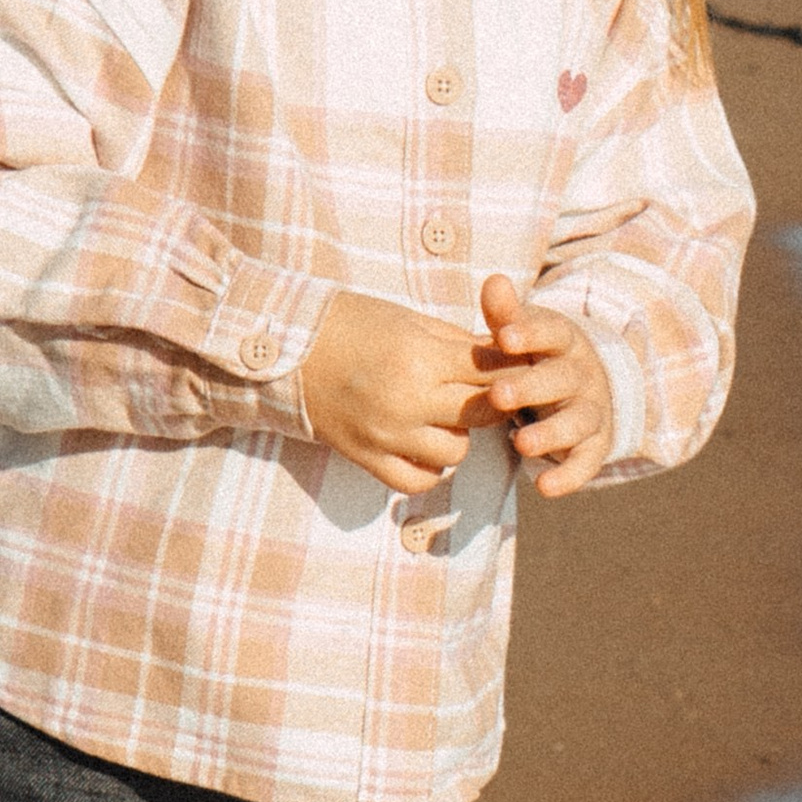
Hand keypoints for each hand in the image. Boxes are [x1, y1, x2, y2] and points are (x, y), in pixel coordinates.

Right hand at [300, 289, 491, 493]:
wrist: (286, 349)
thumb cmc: (352, 324)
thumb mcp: (409, 321)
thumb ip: (457, 342)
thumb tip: (504, 357)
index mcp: (420, 357)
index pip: (490, 371)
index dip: (509, 369)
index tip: (514, 368)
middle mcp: (407, 400)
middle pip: (483, 413)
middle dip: (491, 402)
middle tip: (481, 392)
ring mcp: (387, 434)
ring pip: (456, 452)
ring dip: (458, 435)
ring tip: (443, 415)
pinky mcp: (367, 457)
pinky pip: (419, 480)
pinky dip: (429, 467)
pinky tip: (423, 444)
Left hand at [477, 274, 614, 497]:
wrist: (587, 389)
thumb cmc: (540, 359)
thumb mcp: (526, 336)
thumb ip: (507, 315)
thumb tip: (494, 281)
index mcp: (564, 343)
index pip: (552, 333)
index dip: (530, 335)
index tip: (503, 337)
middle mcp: (582, 376)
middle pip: (562, 379)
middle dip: (532, 388)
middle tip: (497, 394)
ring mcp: (591, 412)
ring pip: (577, 422)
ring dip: (551, 434)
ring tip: (520, 444)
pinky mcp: (595, 446)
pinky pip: (585, 463)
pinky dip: (568, 475)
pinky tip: (544, 487)